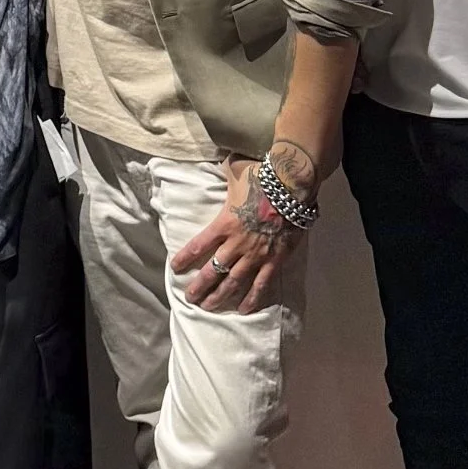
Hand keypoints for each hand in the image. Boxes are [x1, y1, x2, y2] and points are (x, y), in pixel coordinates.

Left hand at [170, 157, 304, 313]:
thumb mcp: (236, 170)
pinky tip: (244, 310)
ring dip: (220, 296)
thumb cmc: (261, 177)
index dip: (186, 258)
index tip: (175, 268)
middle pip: (213, 270)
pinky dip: (252, 299)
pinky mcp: (274, 260)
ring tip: (209, 307)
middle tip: (190, 298)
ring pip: (234, 281)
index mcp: (224, 223)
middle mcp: (237, 243)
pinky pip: (261, 284)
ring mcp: (256, 254)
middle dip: (200, 286)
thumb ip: (226, 171)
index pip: (198, 245)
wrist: (291, 187)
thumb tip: (220, 158)